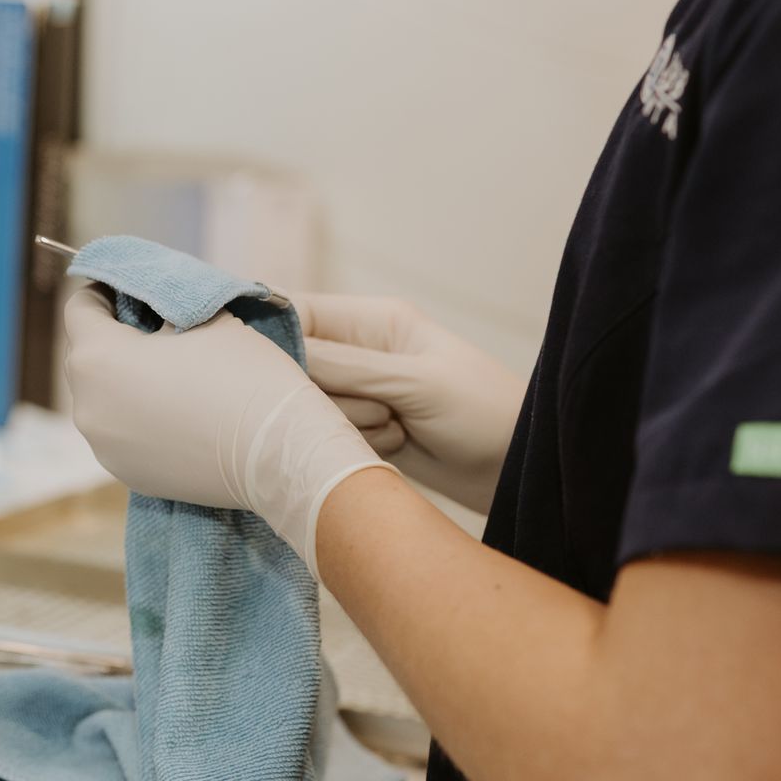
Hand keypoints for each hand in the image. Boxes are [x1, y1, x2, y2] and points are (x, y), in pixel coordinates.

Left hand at [64, 287, 389, 576]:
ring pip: (102, 398)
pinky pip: (121, 433)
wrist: (279, 454)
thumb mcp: (204, 315)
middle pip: (86, 356)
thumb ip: (163, 302)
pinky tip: (176, 413)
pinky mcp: (126, 473)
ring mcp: (104, 446)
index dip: (107, 291)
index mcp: (97, 358)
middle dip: (116, 338)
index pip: (80, 309)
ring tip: (169, 375)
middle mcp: (87, 406)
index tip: (133, 291)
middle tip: (157, 330)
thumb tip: (150, 304)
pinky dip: (138, 418)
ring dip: (125, 382)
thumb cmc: (244, 375)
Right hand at [294, 293, 526, 513]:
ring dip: (350, 423)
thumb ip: (343, 367)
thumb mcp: (414, 381)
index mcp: (372, 320)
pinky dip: (359, 444)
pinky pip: (329, 435)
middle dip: (328, 393)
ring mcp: (357, 392)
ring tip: (399, 426)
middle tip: (380, 404)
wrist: (516, 468)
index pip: (297, 312)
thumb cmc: (481, 410)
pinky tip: (399, 445)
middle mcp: (358, 352)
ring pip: (309, 406)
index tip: (264, 368)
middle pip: (295, 367)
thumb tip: (277, 353)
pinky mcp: (359, 429)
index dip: (272, 335)